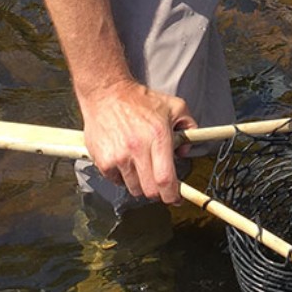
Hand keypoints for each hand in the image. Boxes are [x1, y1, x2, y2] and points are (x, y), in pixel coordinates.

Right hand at [80, 78, 196, 205]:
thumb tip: (186, 149)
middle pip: (150, 190)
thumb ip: (189, 126)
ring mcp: (119, 156)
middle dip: (158, 191)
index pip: (166, 179)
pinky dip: (123, 177)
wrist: (107, 93)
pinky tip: (125, 160)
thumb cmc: (139, 100)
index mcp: (158, 136)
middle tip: (159, 182)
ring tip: (140, 164)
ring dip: (140, 183)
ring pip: (134, 188)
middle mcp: (138, 148)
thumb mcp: (173, 106)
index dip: (172, 195)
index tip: (176, 198)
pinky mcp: (103, 161)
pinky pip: (117, 181)